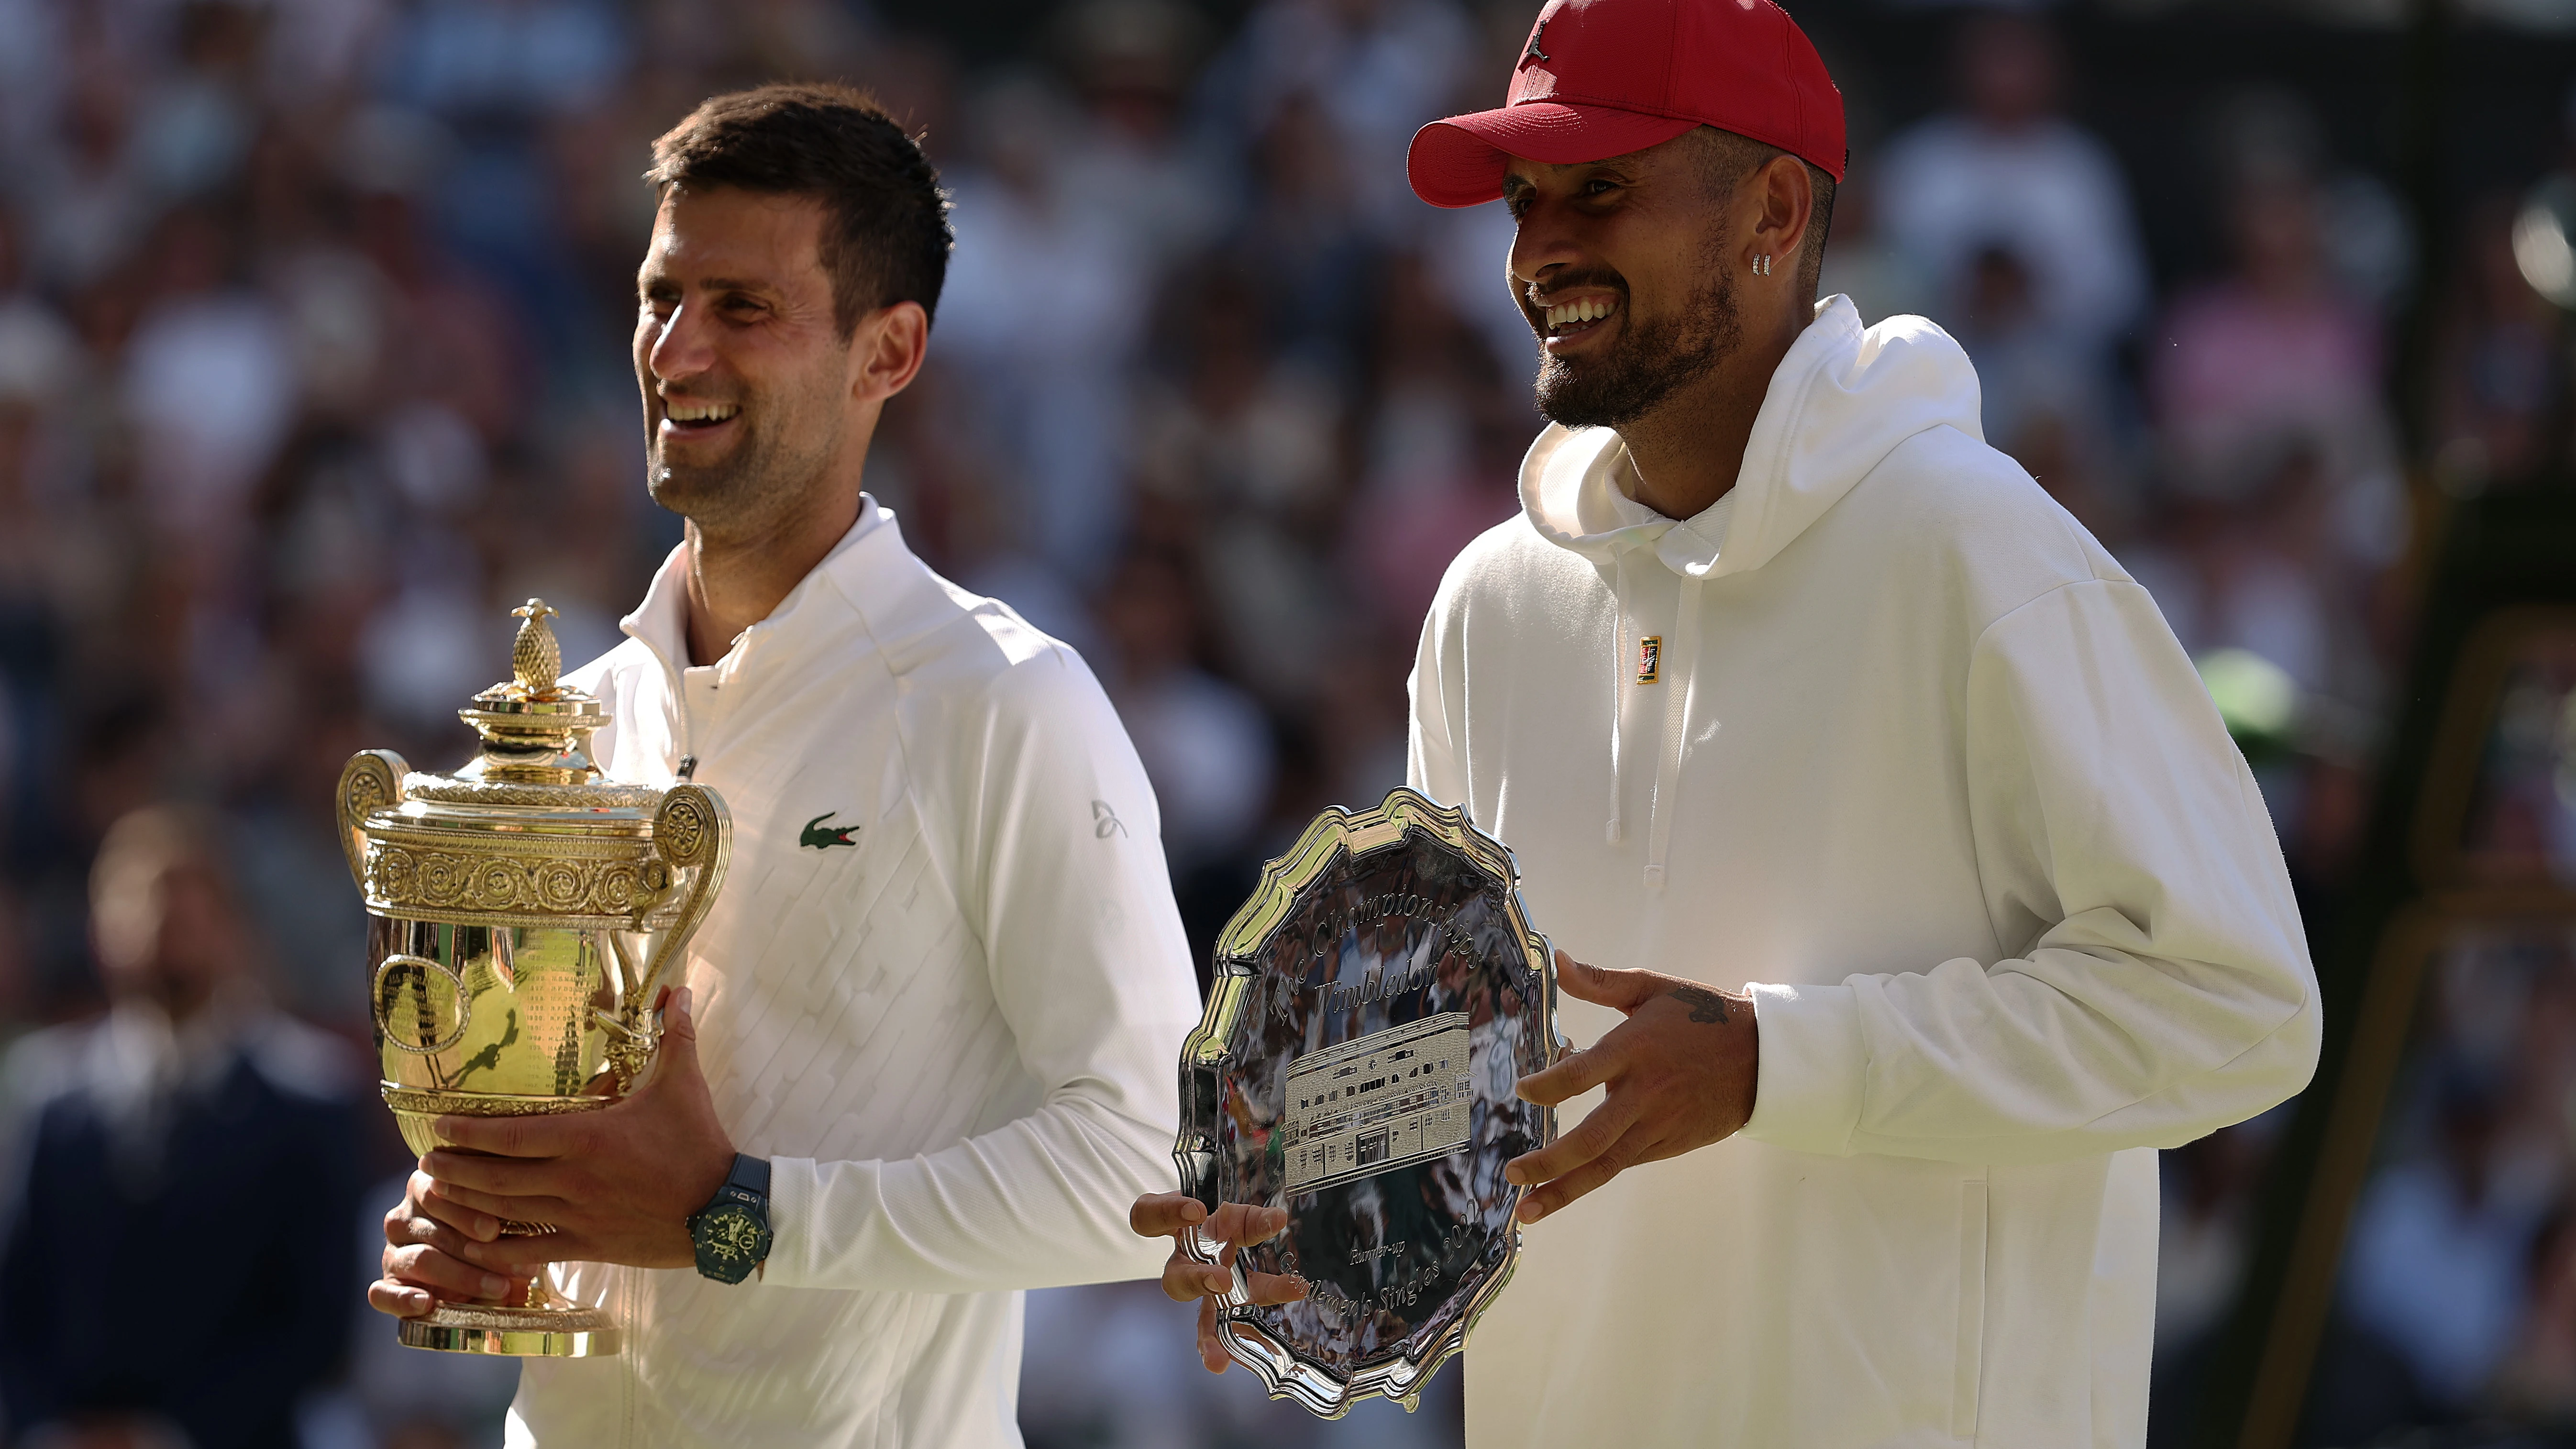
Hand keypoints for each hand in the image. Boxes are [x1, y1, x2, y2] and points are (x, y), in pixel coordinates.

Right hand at [370, 1167, 531, 1317]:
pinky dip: (403, 1299)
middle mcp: (402, 1217)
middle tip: (512, 1267)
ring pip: (420, 1260)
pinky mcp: (385, 1285)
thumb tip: (534, 1242)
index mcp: (426, 1186)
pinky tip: (427, 1303)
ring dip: (462, 1276)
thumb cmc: (497, 1236)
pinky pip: (381, 1293)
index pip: (437, 1191)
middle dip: (475, 1251)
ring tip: (499, 1288)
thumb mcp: (507, 1223)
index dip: (466, 1212)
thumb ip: (513, 1219)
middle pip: (433, 1230)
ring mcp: (392, 1252)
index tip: (495, 1230)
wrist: (475, 1270)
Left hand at [411, 985, 737, 1277]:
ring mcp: (577, 1215)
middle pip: (495, 1175)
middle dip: (454, 1170)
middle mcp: (573, 1177)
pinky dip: (498, 1249)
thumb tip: (682, 991)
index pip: (511, 1135)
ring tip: (435, 1197)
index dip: (468, 1133)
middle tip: (423, 1165)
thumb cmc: (699, 1144)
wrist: (724, 1212)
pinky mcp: (588, 1245)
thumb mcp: (685, 1086)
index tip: (438, 1127)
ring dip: (465, 1204)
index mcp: (587, 1136)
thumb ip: (676, 1036)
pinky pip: (531, 1251)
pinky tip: (473, 1245)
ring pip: (505, 1212)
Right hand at [1129, 1193, 1308, 1371]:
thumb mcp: (1235, 1213)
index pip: (1150, 1217)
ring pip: (1198, 1318)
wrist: (1230, 1239)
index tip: (1196, 1211)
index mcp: (1177, 1230)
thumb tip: (1277, 1219)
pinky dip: (1219, 1347)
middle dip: (1198, 1281)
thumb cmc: (1224, 1222)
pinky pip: (1212, 1332)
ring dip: (1208, 1335)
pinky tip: (1224, 1364)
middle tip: (1222, 1281)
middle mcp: (1183, 1263)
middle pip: (1174, 1279)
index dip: (1168, 1214)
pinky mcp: (1215, 1311)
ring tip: (1217, 1358)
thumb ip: (1250, 1218)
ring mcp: (1201, 1290)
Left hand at [1505, 950, 1757, 1223]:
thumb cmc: (1701, 1016)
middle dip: (1550, 1163)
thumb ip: (1601, 981)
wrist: (1762, 1058)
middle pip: (1592, 1138)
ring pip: (1606, 1165)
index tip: (1523, 1090)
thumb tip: (1558, 960)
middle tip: (1512, 1173)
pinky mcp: (1667, 1145)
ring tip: (1526, 1210)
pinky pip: (1624, 1163)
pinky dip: (1593, 1177)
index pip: (1583, 1074)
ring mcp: (1657, 1126)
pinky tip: (1561, 1189)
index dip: (1550, 1086)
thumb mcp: (1653, 988)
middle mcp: (1644, 1094)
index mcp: (1635, 1050)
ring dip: (1564, 1190)